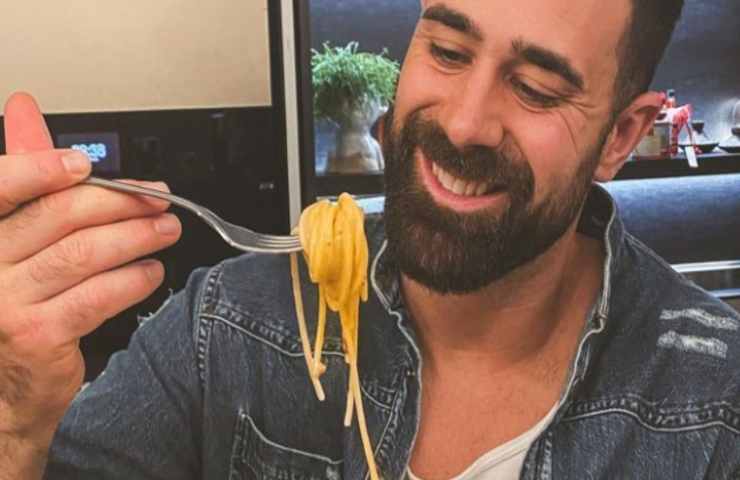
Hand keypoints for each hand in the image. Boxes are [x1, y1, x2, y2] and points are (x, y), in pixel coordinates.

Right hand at [0, 93, 181, 475]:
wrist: (4, 386)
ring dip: (138, 236)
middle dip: (121, 202)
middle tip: (159, 200)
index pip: (0, 185)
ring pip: (84, 253)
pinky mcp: (37, 335)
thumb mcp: (13, 236)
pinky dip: (133, 279)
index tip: (87, 164)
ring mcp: (6, 303)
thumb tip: (24, 109)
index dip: (42, 167)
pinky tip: (151, 272)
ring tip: (167, 231)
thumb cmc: (15, 301)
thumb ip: (26, 177)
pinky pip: (97, 296)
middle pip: (61, 215)